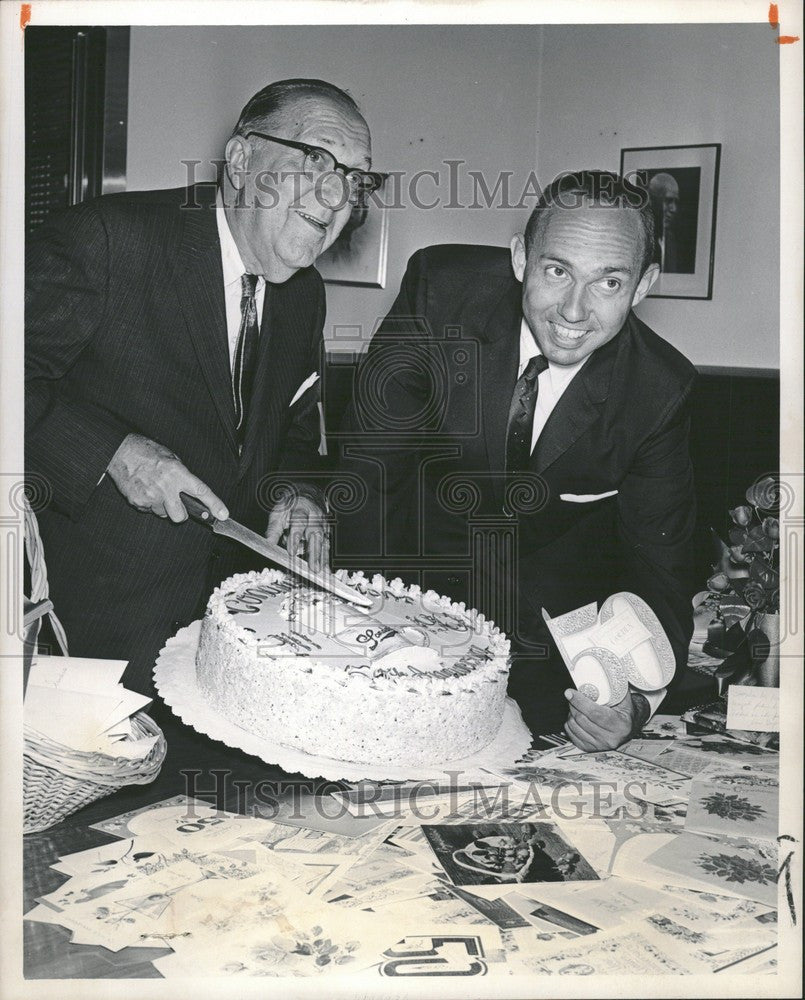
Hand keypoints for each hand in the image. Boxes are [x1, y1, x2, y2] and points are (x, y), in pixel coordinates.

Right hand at [107, 433, 227, 522]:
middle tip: (176, 503)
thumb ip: (183, 476)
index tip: (222, 515)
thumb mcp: (171, 458)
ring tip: (155, 488)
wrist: (120, 451)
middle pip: (180, 516)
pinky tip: (145, 489)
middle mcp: (166, 487)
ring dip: (163, 506)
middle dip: (181, 513)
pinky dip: (149, 503)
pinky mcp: (137, 502)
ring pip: (164, 514)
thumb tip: (191, 491)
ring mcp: (150, 496)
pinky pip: (149, 510)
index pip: (201, 491)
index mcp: (177, 473)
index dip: (214, 505)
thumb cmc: (146, 451)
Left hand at [265, 493, 329, 572]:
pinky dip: (326, 558)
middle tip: (313, 567)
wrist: (306, 495)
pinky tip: (325, 570)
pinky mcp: (327, 532)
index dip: (296, 538)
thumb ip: (274, 529)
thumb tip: (268, 543)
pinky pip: (327, 546)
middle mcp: (315, 517)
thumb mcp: (279, 513)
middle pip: (316, 534)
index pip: (299, 523)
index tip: (292, 552)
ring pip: (324, 541)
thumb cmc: (290, 506)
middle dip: (315, 552)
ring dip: (322, 557)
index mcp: (301, 509)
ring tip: (320, 572)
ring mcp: (323, 524)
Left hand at [563, 688, 648, 751]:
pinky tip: (575, 717)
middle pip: (582, 719)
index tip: (570, 692)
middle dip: (573, 705)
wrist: (627, 727)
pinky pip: (572, 734)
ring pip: (575, 726)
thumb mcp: (623, 697)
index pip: (595, 713)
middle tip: (572, 696)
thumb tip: (600, 669)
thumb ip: (613, 685)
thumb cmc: (623, 710)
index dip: (580, 702)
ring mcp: (600, 746)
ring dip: (570, 713)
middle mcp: (611, 739)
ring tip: (575, 706)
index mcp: (620, 725)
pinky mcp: (590, 749)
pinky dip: (569, 724)